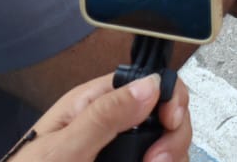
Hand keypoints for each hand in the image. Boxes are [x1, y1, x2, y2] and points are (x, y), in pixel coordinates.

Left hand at [9, 72, 190, 161]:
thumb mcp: (63, 149)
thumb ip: (104, 116)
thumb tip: (149, 84)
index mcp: (92, 104)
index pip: (147, 83)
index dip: (169, 98)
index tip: (171, 123)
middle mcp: (109, 122)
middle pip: (164, 114)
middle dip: (172, 136)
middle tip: (157, 161)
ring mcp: (117, 148)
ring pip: (166, 142)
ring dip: (171, 155)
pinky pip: (157, 160)